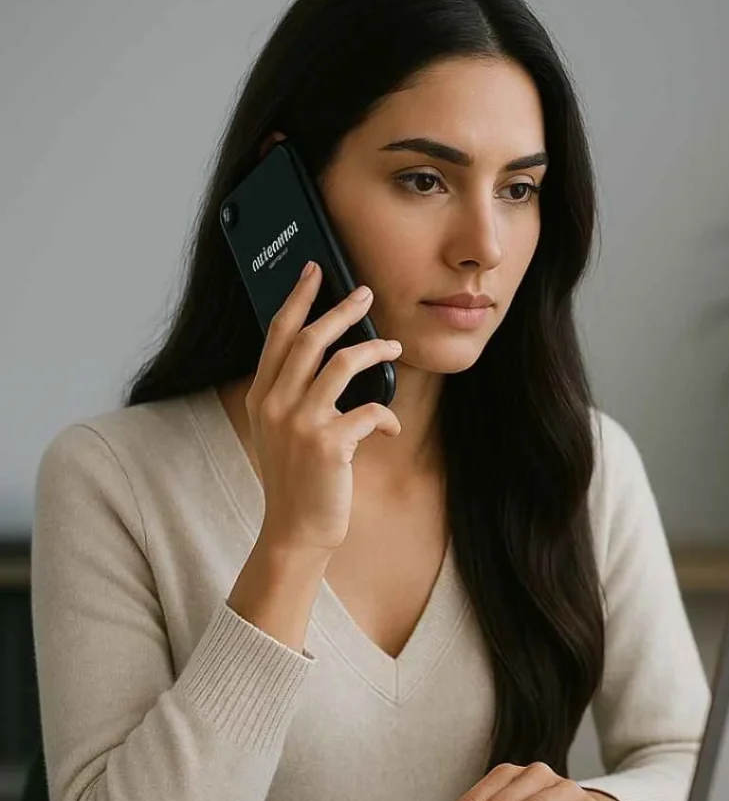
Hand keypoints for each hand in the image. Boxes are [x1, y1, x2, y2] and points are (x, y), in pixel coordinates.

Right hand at [245, 261, 402, 552]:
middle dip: (341, 309)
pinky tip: (390, 427)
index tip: (314, 270)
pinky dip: (386, 416)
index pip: (278, 333)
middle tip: (365, 293)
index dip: (298, 297)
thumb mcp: (281, 431)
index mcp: (261, 395)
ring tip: (394, 347)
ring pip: (343, 364)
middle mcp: (275, 403)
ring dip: (375, 350)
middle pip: (311, 338)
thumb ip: (292, 395)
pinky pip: (369, 411)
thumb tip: (332, 358)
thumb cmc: (297, 478)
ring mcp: (300, 423)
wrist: (294, 530)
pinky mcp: (328, 444)